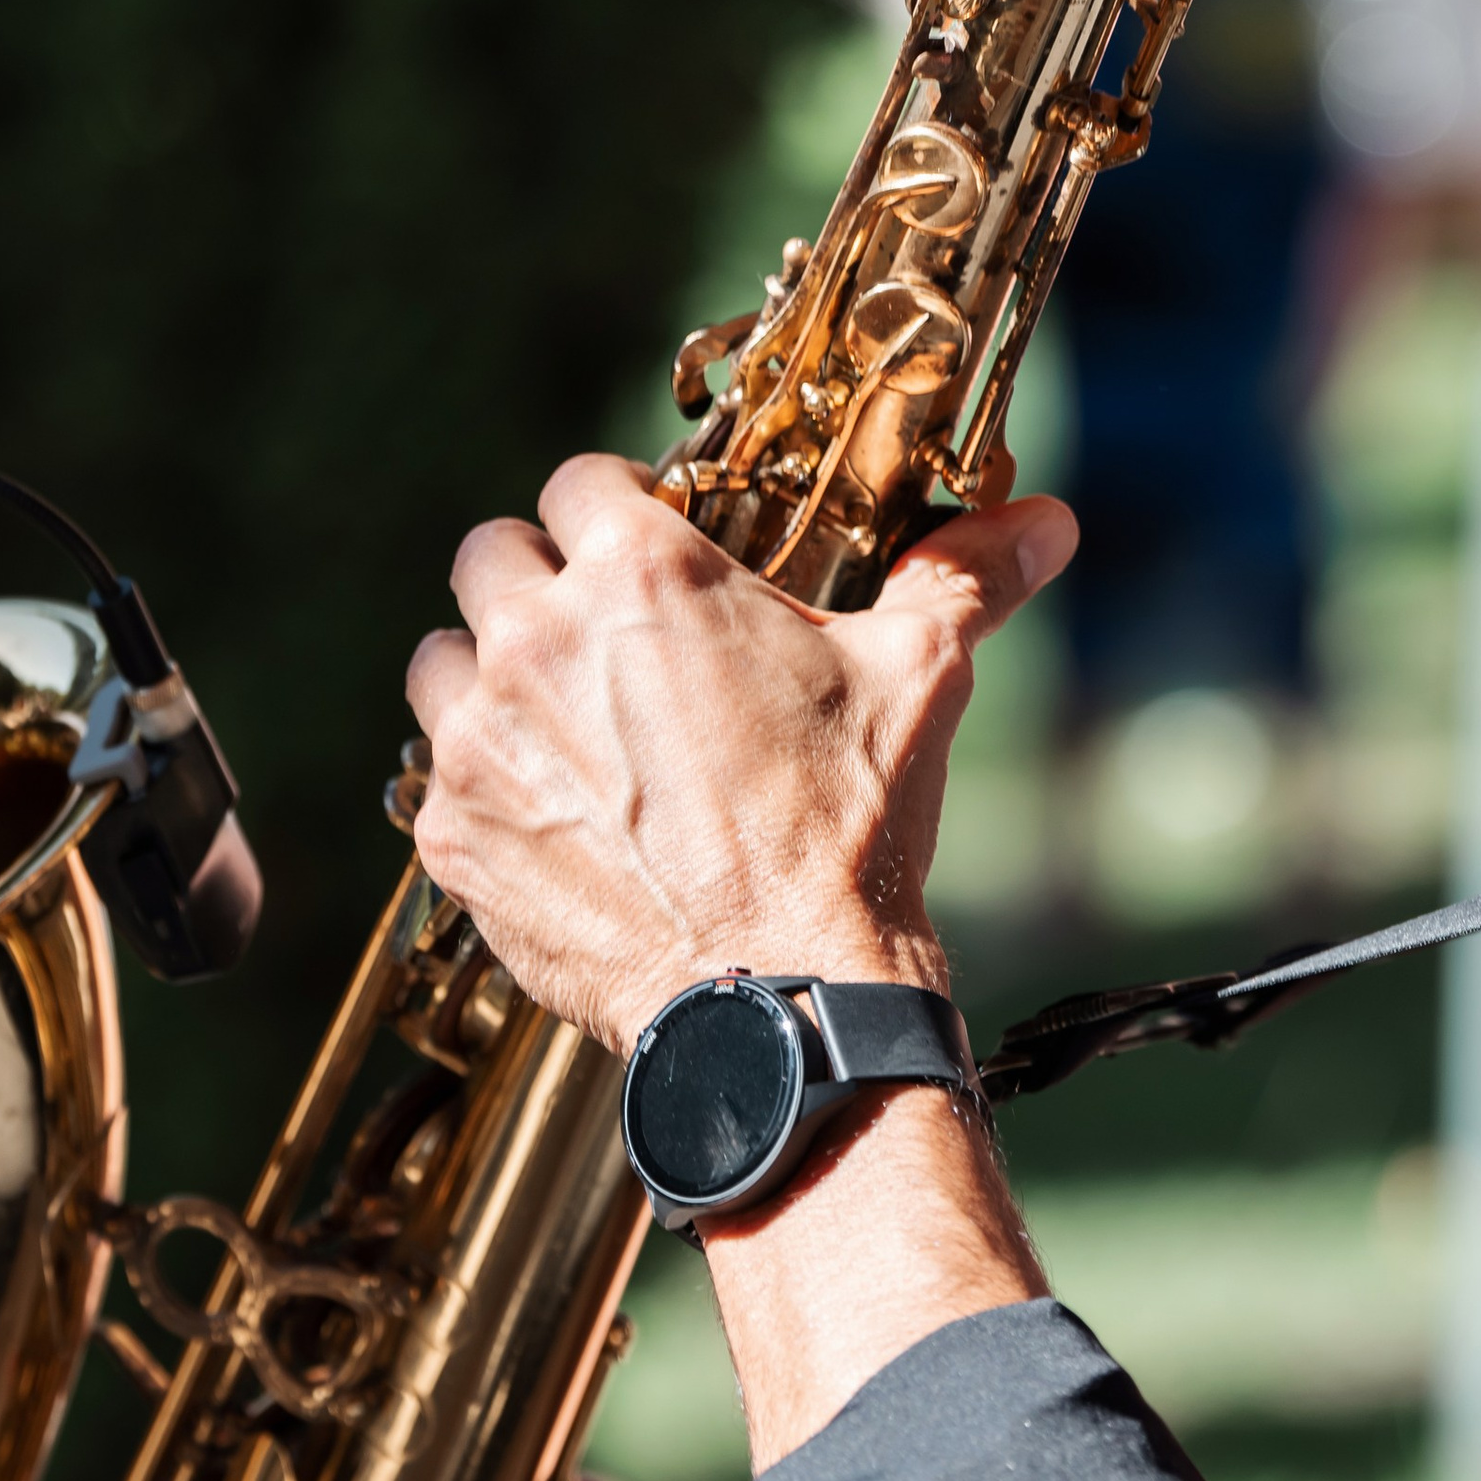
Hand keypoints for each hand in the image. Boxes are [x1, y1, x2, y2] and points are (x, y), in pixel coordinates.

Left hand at [405, 453, 1075, 1058]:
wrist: (781, 1000)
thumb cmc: (847, 831)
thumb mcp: (917, 682)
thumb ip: (964, 580)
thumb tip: (1045, 523)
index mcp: (641, 573)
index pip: (578, 480)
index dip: (611, 511)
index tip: (639, 554)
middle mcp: (539, 637)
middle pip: (491, 557)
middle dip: (537, 585)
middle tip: (596, 643)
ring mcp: (482, 736)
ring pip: (444, 662)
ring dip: (488, 679)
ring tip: (563, 729)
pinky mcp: (453, 830)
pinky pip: (435, 777)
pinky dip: (483, 788)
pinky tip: (553, 818)